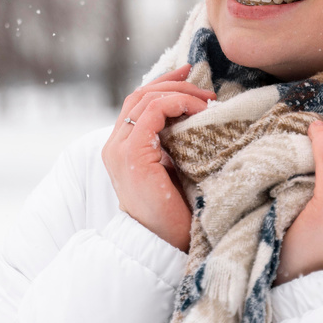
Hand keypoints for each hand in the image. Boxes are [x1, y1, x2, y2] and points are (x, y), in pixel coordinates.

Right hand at [102, 65, 214, 251]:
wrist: (163, 246)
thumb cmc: (174, 214)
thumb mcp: (173, 170)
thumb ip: (173, 145)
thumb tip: (198, 117)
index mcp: (122, 148)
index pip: (138, 102)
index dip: (164, 84)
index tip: (191, 75)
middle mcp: (114, 145)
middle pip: (141, 94)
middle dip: (174, 83)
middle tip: (205, 86)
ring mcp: (120, 150)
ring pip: (146, 98)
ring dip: (180, 92)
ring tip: (208, 100)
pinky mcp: (132, 155)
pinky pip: (153, 112)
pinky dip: (178, 103)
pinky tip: (199, 111)